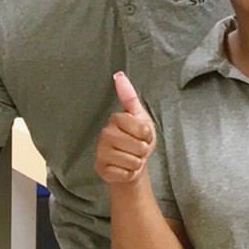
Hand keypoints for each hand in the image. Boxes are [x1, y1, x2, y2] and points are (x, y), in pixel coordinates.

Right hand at [96, 72, 155, 189]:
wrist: (130, 164)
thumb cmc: (137, 140)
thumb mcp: (140, 117)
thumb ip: (130, 97)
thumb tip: (119, 74)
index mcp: (115, 119)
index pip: (142, 129)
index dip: (147, 135)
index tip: (142, 135)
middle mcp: (104, 133)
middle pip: (138, 146)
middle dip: (143, 151)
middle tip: (136, 149)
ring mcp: (100, 152)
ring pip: (132, 161)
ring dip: (136, 163)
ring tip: (131, 158)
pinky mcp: (100, 168)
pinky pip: (124, 174)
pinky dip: (129, 174)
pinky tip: (124, 169)